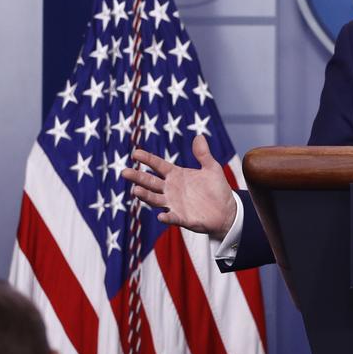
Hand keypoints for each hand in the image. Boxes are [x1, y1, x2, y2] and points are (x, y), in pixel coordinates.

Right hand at [122, 135, 236, 239]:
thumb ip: (203, 154)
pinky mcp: (182, 218)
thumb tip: (199, 136)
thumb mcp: (212, 168)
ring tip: (136, 191)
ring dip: (146, 195)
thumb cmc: (217, 188)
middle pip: (150, 182)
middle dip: (138, 177)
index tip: (135, 153)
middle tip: (125, 172)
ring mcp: (174, 204)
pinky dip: (166, 217)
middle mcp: (171, 189)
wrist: (227, 210)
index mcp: (176, 175)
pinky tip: (161, 216)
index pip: (158, 165)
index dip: (147, 159)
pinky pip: (172, 217)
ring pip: (155, 199)